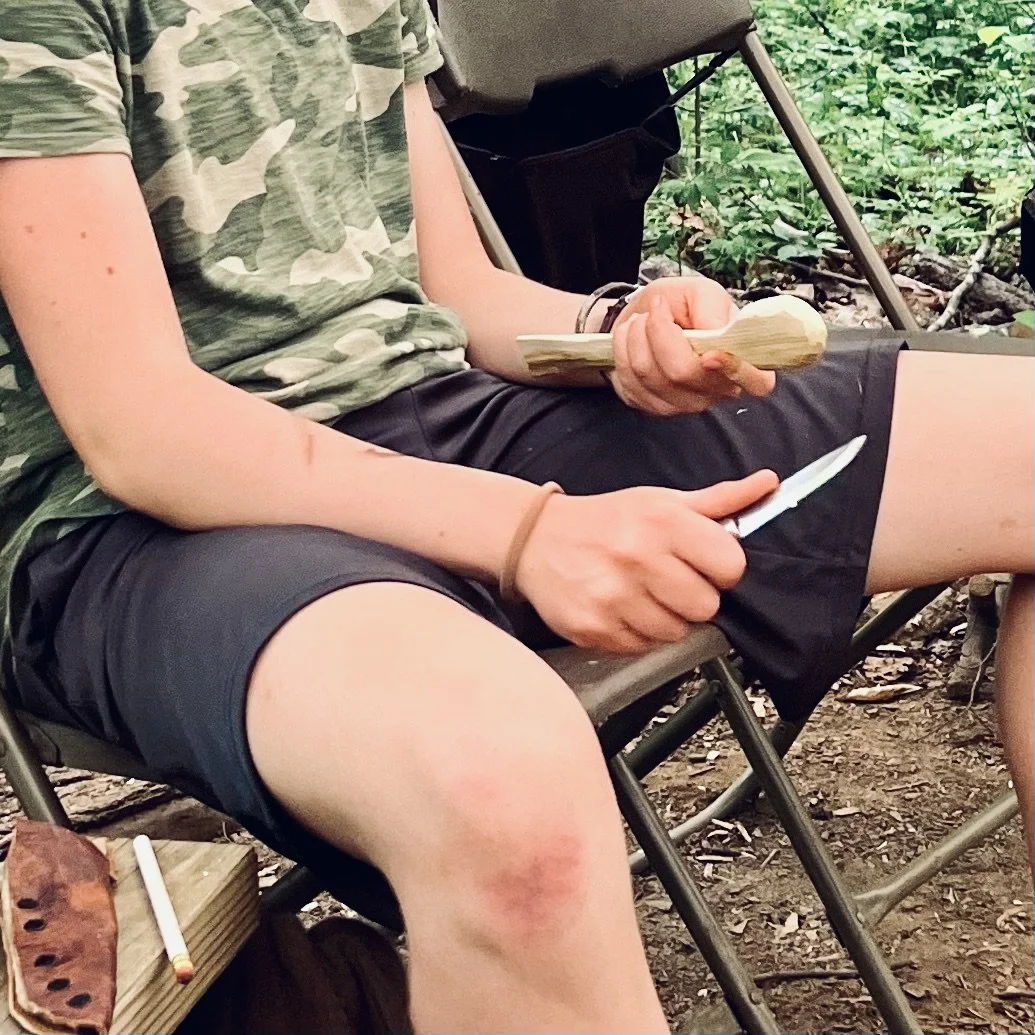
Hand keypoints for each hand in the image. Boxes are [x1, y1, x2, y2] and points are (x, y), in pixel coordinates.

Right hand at [514, 470, 778, 652]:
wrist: (535, 538)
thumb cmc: (605, 521)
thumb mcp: (660, 501)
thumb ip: (719, 500)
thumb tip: (769, 483)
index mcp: (662, 521)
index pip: (732, 566)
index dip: (721, 570)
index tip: (702, 565)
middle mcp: (638, 557)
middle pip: (706, 607)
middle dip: (692, 598)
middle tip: (666, 582)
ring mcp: (613, 596)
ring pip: (675, 633)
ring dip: (663, 619)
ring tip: (639, 594)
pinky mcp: (593, 627)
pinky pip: (640, 647)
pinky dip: (634, 634)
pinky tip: (618, 608)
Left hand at [608, 277, 776, 415]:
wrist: (643, 317)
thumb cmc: (680, 306)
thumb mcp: (699, 291)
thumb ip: (711, 306)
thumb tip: (715, 330)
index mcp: (745, 361)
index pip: (757, 382)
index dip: (733, 370)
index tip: (710, 354)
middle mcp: (719, 390)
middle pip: (685, 374)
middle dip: (660, 333)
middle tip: (655, 312)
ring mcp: (685, 404)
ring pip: (652, 376)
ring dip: (637, 338)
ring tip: (641, 321)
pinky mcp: (654, 407)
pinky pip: (631, 383)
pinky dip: (623, 351)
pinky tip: (631, 339)